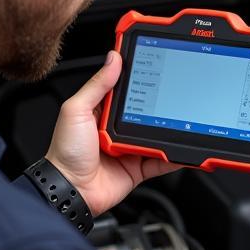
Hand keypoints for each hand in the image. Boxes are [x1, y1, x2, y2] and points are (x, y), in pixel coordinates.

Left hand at [45, 50, 179, 216]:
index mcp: (103, 111)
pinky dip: (175, 156)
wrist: (71, 190)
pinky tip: (184, 149)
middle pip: (149, 112)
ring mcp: (131, 148)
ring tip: (184, 120)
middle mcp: (119, 128)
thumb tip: (113, 58)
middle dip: (162, 105)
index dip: (141, 77)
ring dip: (171, 130)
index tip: (158, 64)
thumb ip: (97, 85)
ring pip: (159, 135)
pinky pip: (163, 161)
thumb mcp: (77, 110)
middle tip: (177, 95)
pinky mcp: (140, 168)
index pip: (127, 89)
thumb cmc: (65, 152)